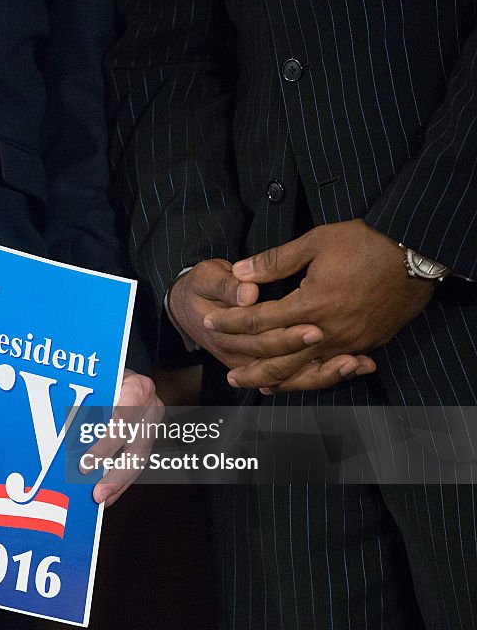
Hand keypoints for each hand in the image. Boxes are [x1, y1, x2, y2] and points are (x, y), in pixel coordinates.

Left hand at [80, 370, 163, 505]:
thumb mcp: (98, 380)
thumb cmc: (105, 375)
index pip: (120, 421)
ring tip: (101, 501)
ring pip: (139, 460)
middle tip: (97, 496)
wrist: (126, 370)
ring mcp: (154, 422)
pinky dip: (121, 479)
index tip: (85, 467)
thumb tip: (58, 436)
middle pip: (136, 448)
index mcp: (137, 388)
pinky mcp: (151, 434)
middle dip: (115, 476)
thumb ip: (87, 404)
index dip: (104, 447)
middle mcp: (151, 406)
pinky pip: (137, 461)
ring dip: (119, 484)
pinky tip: (107, 493)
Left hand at [206, 220, 431, 390]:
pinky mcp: (367, 344)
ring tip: (258, 387)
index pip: (258, 321)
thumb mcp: (316, 242)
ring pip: (306, 371)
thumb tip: (239, 271)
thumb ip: (275, 260)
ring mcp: (349, 342)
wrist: (418, 254)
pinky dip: (312, 377)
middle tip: (230, 378)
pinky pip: (333, 369)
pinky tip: (300, 380)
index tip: (210, 322)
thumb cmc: (368, 243)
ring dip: (279, 381)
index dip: (231, 323)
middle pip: (279, 359)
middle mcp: (327, 331)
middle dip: (251, 369)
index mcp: (310, 305)